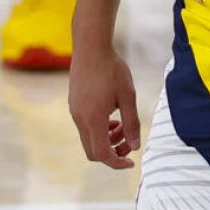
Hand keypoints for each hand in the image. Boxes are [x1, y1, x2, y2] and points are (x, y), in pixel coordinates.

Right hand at [69, 44, 141, 168]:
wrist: (91, 47)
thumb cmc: (112, 69)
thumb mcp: (128, 96)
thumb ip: (132, 123)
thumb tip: (135, 146)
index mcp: (94, 119)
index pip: (102, 153)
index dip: (117, 163)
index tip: (130, 162)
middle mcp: (80, 118)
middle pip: (93, 151)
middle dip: (112, 152)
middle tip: (129, 141)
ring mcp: (74, 111)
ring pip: (89, 138)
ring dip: (106, 139)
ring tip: (122, 125)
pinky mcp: (74, 104)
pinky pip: (85, 126)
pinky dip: (99, 129)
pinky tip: (111, 114)